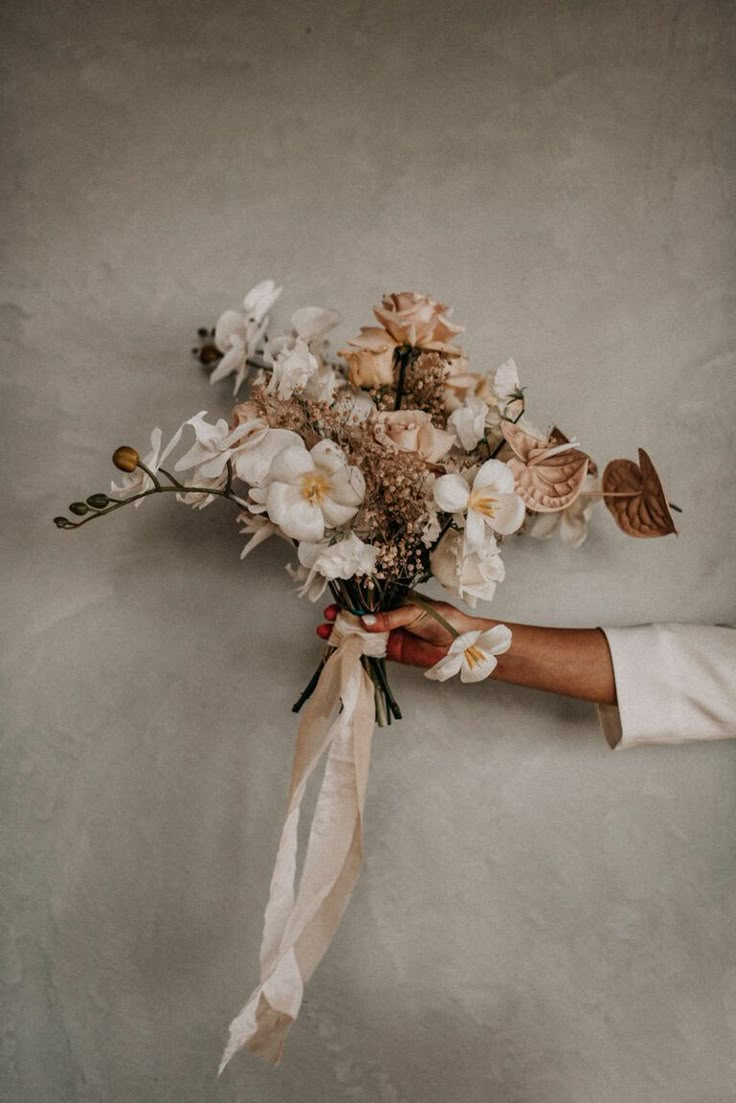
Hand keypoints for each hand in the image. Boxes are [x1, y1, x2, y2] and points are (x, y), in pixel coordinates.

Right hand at [316, 596, 491, 668]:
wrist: (459, 644)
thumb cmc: (443, 619)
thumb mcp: (413, 612)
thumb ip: (388, 618)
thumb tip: (364, 621)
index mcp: (395, 601)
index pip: (368, 600)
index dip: (351, 602)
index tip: (335, 604)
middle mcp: (390, 617)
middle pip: (361, 617)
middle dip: (343, 618)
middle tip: (327, 619)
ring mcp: (390, 635)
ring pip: (362, 634)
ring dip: (345, 634)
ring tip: (327, 633)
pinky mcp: (393, 652)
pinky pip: (371, 650)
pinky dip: (357, 649)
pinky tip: (343, 647)